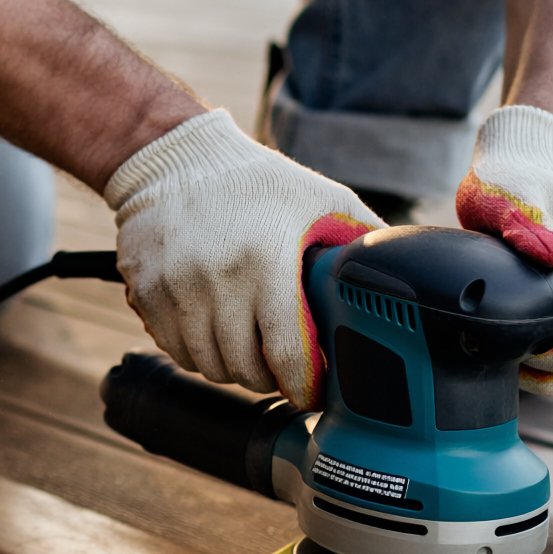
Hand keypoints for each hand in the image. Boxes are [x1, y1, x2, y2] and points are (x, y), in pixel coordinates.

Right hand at [106, 110, 379, 408]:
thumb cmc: (256, 182)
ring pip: (208, 366)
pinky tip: (214, 333)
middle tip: (280, 369)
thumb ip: (360, 238)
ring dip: (231, 368)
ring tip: (248, 350)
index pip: (288, 353)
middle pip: (245, 369)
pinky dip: (197, 353)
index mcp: (267, 261)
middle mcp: (217, 280)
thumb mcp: (319, 199)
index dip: (303, 385)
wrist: (173, 160)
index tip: (311, 393)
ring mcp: (175, 290)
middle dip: (268, 378)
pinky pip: (176, 350)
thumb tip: (407, 272)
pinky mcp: (145, 295)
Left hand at [454, 105, 552, 393]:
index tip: (491, 342)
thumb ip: (521, 223)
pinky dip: (549, 341)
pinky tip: (519, 320)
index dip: (525, 362)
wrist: (534, 164)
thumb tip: (548, 253)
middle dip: (531, 362)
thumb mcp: (503, 197)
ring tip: (502, 325)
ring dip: (541, 352)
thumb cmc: (510, 182)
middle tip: (489, 335)